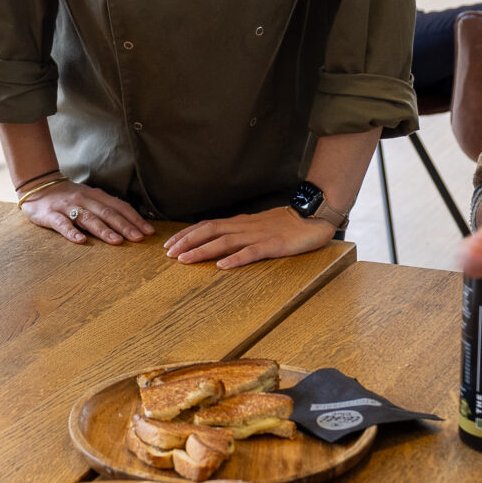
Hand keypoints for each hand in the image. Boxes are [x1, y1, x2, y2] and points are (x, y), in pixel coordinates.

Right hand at [23, 181, 151, 245]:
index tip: (148, 232)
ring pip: (88, 218)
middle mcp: (84, 200)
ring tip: (117, 241)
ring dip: (104, 230)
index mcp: (96, 196)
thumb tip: (131, 223)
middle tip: (138, 238)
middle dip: (124, 226)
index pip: (120, 207)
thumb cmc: (68, 196)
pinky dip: (71, 232)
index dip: (135, 219)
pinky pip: (61, 223)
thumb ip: (106, 208)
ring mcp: (67, 206)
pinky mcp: (50, 214)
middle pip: (107, 213)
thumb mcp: (90, 198)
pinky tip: (81, 241)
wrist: (37, 186)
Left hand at [163, 207, 335, 268]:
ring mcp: (258, 236)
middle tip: (168, 254)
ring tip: (185, 260)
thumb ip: (241, 232)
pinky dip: (235, 259)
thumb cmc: (287, 224)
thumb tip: (221, 240)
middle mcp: (245, 227)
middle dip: (187, 242)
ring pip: (225, 242)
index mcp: (240, 223)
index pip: (207, 226)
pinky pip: (252, 253)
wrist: (313, 216)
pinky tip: (222, 266)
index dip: (187, 234)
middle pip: (210, 232)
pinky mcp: (273, 246)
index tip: (170, 244)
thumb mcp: (258, 226)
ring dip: (203, 250)